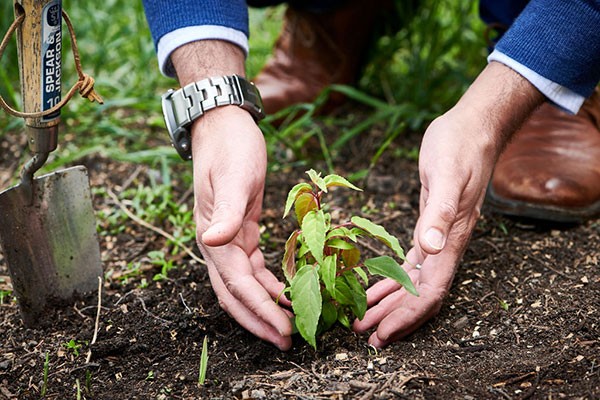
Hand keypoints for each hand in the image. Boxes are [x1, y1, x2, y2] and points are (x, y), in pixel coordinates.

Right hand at [170, 40, 292, 349]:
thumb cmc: (230, 148)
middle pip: (235, 295)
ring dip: (263, 307)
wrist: (223, 126)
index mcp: (214, 236)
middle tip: (286, 341)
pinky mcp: (243, 231)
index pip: (237, 284)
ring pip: (244, 285)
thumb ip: (227, 211)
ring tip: (287, 325)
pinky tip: (283, 294)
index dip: (259, 310)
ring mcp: (228, 239)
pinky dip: (267, 285)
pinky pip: (253, 268)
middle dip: (258, 320)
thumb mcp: (234, 177)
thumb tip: (213, 242)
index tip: (282, 330)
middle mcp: (218, 244)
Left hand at [353, 62, 543, 346]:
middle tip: (363, 334)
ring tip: (365, 318)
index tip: (383, 334)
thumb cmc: (459, 148)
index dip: (407, 316)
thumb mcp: (447, 177)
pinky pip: (410, 263)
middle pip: (419, 294)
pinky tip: (376, 287)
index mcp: (450, 240)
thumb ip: (439, 214)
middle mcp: (445, 245)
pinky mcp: (429, 224)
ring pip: (414, 282)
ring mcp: (438, 236)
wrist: (472, 127)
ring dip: (390, 303)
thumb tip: (430, 248)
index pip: (430, 291)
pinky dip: (392, 278)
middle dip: (393, 317)